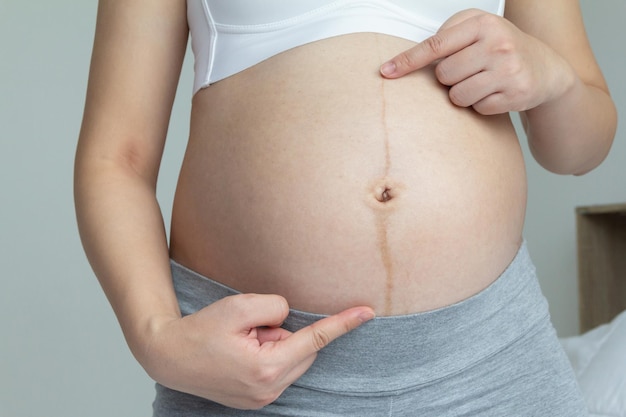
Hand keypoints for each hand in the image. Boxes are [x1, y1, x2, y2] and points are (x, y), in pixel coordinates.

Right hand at [139, 293, 374, 409]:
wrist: (169, 357)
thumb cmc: (201, 330)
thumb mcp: (239, 306)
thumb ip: (274, 307)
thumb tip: (289, 318)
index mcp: (267, 367)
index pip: (315, 339)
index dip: (343, 324)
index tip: (368, 312)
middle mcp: (269, 389)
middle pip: (303, 349)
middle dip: (285, 332)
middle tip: (252, 327)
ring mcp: (263, 398)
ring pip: (291, 359)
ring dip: (276, 344)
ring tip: (242, 341)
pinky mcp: (257, 400)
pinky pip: (279, 369)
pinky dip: (269, 355)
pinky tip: (241, 352)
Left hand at [380, 9, 574, 114]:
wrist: (548, 68)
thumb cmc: (502, 48)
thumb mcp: (478, 30)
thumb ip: (447, 38)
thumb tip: (406, 61)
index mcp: (482, 24)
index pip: (435, 46)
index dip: (408, 61)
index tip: (386, 71)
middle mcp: (497, 43)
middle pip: (444, 75)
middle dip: (450, 78)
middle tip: (470, 70)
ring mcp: (508, 69)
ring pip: (457, 96)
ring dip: (463, 94)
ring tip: (482, 82)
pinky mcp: (516, 94)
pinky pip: (477, 109)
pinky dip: (481, 105)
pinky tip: (496, 92)